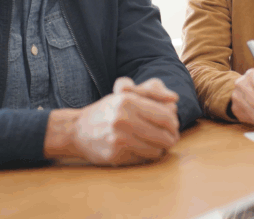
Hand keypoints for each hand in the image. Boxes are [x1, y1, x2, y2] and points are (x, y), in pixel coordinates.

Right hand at [44, 78, 180, 165]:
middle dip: (172, 138)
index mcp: (128, 102)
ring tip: (160, 144)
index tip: (175, 126)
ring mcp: (119, 139)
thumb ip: (152, 94)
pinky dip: (148, 155)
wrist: (77, 130)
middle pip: (163, 135)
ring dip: (161, 148)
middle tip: (172, 138)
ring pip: (156, 149)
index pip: (165, 117)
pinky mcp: (116, 155)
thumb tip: (176, 99)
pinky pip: (143, 158)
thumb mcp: (126, 95)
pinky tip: (144, 150)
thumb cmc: (108, 110)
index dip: (174, 124)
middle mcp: (123, 120)